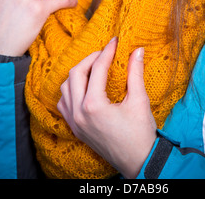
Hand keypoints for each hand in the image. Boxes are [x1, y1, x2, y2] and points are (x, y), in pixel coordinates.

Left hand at [57, 37, 156, 178]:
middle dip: (90, 59)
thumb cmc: (140, 134)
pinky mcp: (75, 128)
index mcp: (93, 105)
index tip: (116, 42)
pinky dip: (71, 90)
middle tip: (105, 53)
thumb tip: (136, 50)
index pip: (97, 69)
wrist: (139, 162)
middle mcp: (78, 113)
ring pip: (65, 87)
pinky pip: (64, 103)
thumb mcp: (139, 101)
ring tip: (95, 67)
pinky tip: (84, 86)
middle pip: (75, 73)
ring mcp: (74, 122)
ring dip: (78, 73)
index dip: (107, 51)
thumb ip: (135, 73)